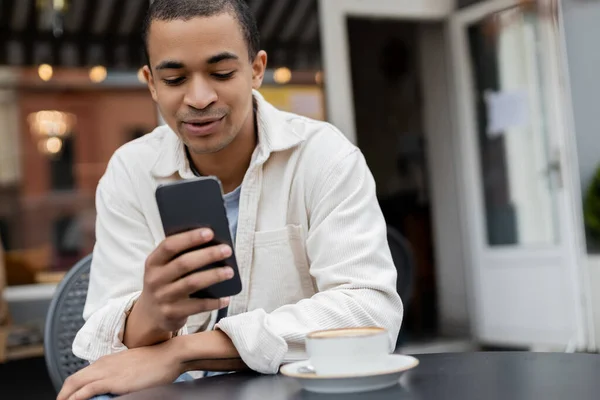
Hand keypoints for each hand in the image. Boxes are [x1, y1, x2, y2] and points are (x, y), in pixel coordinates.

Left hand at [57, 340, 182, 399]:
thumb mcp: (134, 366)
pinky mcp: (113, 380)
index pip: (82, 375)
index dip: (71, 388)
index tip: (69, 398)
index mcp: (108, 360)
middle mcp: (103, 364)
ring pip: (75, 384)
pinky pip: (87, 390)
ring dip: (65, 397)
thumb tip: (117, 385)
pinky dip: (76, 397)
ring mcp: (107, 372)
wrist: (169, 355)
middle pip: (73, 380)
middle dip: (62, 394)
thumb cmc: (157, 361)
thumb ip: (121, 373)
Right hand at [138, 228, 232, 332]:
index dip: (190, 238)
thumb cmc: (165, 283)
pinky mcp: (172, 313)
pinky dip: (214, 302)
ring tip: (230, 271)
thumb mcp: (164, 268)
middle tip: (227, 250)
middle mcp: (155, 279)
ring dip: (214, 276)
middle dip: (208, 255)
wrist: (151, 315)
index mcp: (153, 262)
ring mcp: (163, 297)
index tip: (210, 232)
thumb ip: (180, 256)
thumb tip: (212, 243)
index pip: (169, 245)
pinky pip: (197, 306)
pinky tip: (226, 298)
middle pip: (184, 263)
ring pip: (192, 283)